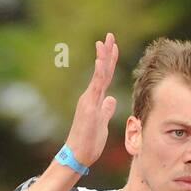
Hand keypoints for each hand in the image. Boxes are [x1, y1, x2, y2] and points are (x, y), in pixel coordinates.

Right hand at [63, 32, 118, 167]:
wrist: (77, 155)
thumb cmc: (88, 143)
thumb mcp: (102, 124)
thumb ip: (106, 110)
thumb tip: (111, 100)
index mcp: (95, 100)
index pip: (104, 77)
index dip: (109, 62)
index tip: (113, 47)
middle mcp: (91, 97)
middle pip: (102, 71)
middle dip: (106, 53)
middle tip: (110, 35)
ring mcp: (89, 100)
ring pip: (99, 75)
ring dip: (103, 57)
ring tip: (106, 41)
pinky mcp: (88, 106)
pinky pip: (96, 87)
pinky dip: (99, 73)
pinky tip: (101, 60)